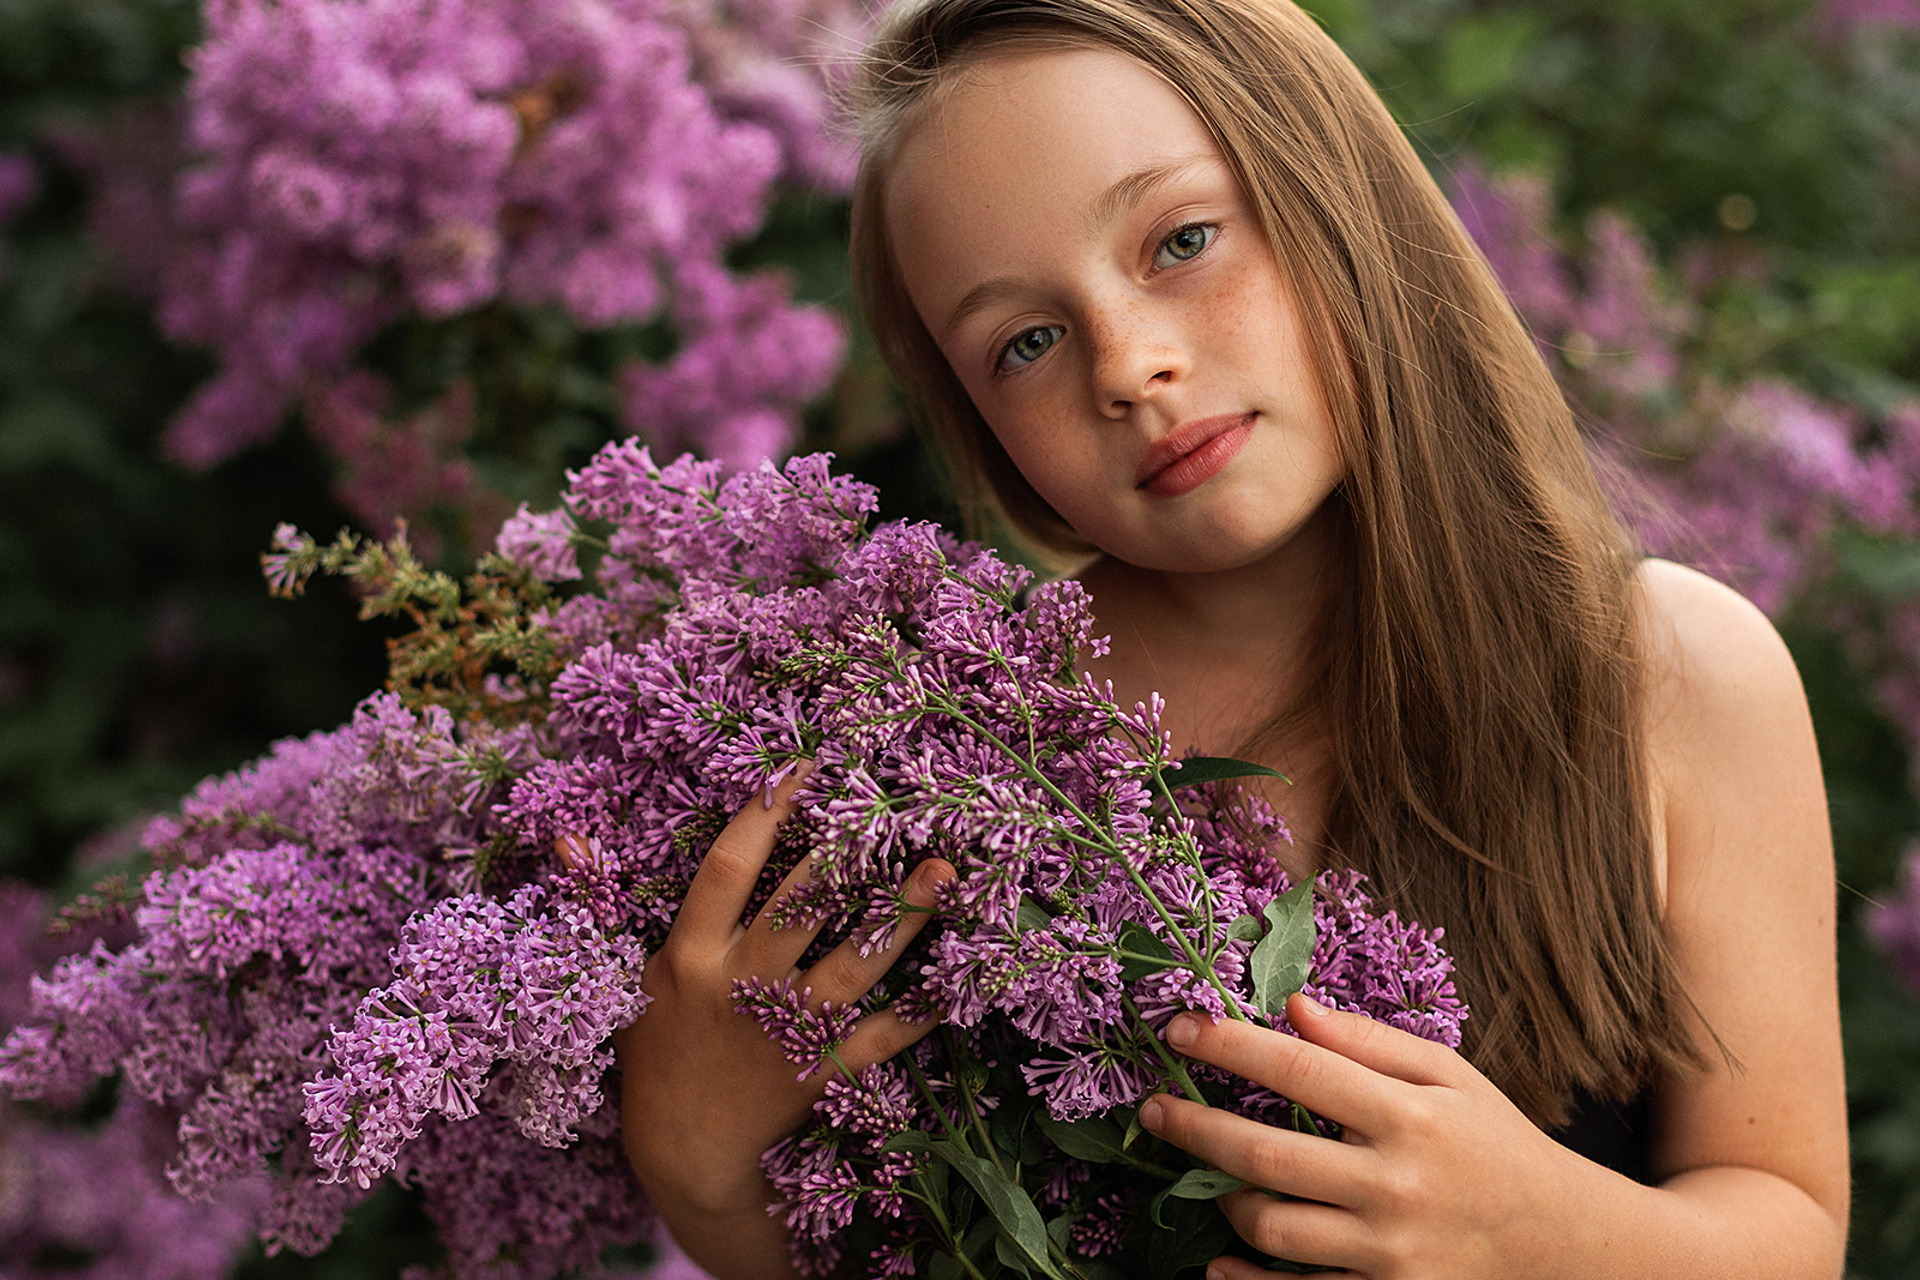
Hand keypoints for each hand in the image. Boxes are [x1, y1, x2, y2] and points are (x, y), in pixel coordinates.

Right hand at [603, 767, 953, 1275]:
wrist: (684, 1155)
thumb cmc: (656, 1054)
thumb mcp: (620, 979)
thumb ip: (601, 903)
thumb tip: (567, 831)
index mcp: (690, 958)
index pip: (727, 869)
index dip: (764, 815)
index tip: (803, 766)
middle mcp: (741, 987)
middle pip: (800, 907)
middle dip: (847, 856)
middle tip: (894, 808)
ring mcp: (786, 1031)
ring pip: (852, 964)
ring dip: (900, 916)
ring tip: (943, 872)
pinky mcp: (822, 1071)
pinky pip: (881, 1035)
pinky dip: (921, 1009)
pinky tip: (958, 975)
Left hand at [1139, 991, 1587, 1279]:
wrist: (1565, 1244)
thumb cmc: (1496, 1143)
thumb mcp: (1449, 1076)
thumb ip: (1367, 1040)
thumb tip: (1291, 1004)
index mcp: (1410, 1115)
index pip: (1298, 1069)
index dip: (1229, 1044)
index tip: (1179, 1027)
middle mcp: (1396, 1185)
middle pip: (1266, 1157)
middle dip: (1194, 1127)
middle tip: (1151, 1109)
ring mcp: (1390, 1253)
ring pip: (1272, 1230)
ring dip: (1221, 1199)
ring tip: (1206, 1175)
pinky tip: (1220, 1262)